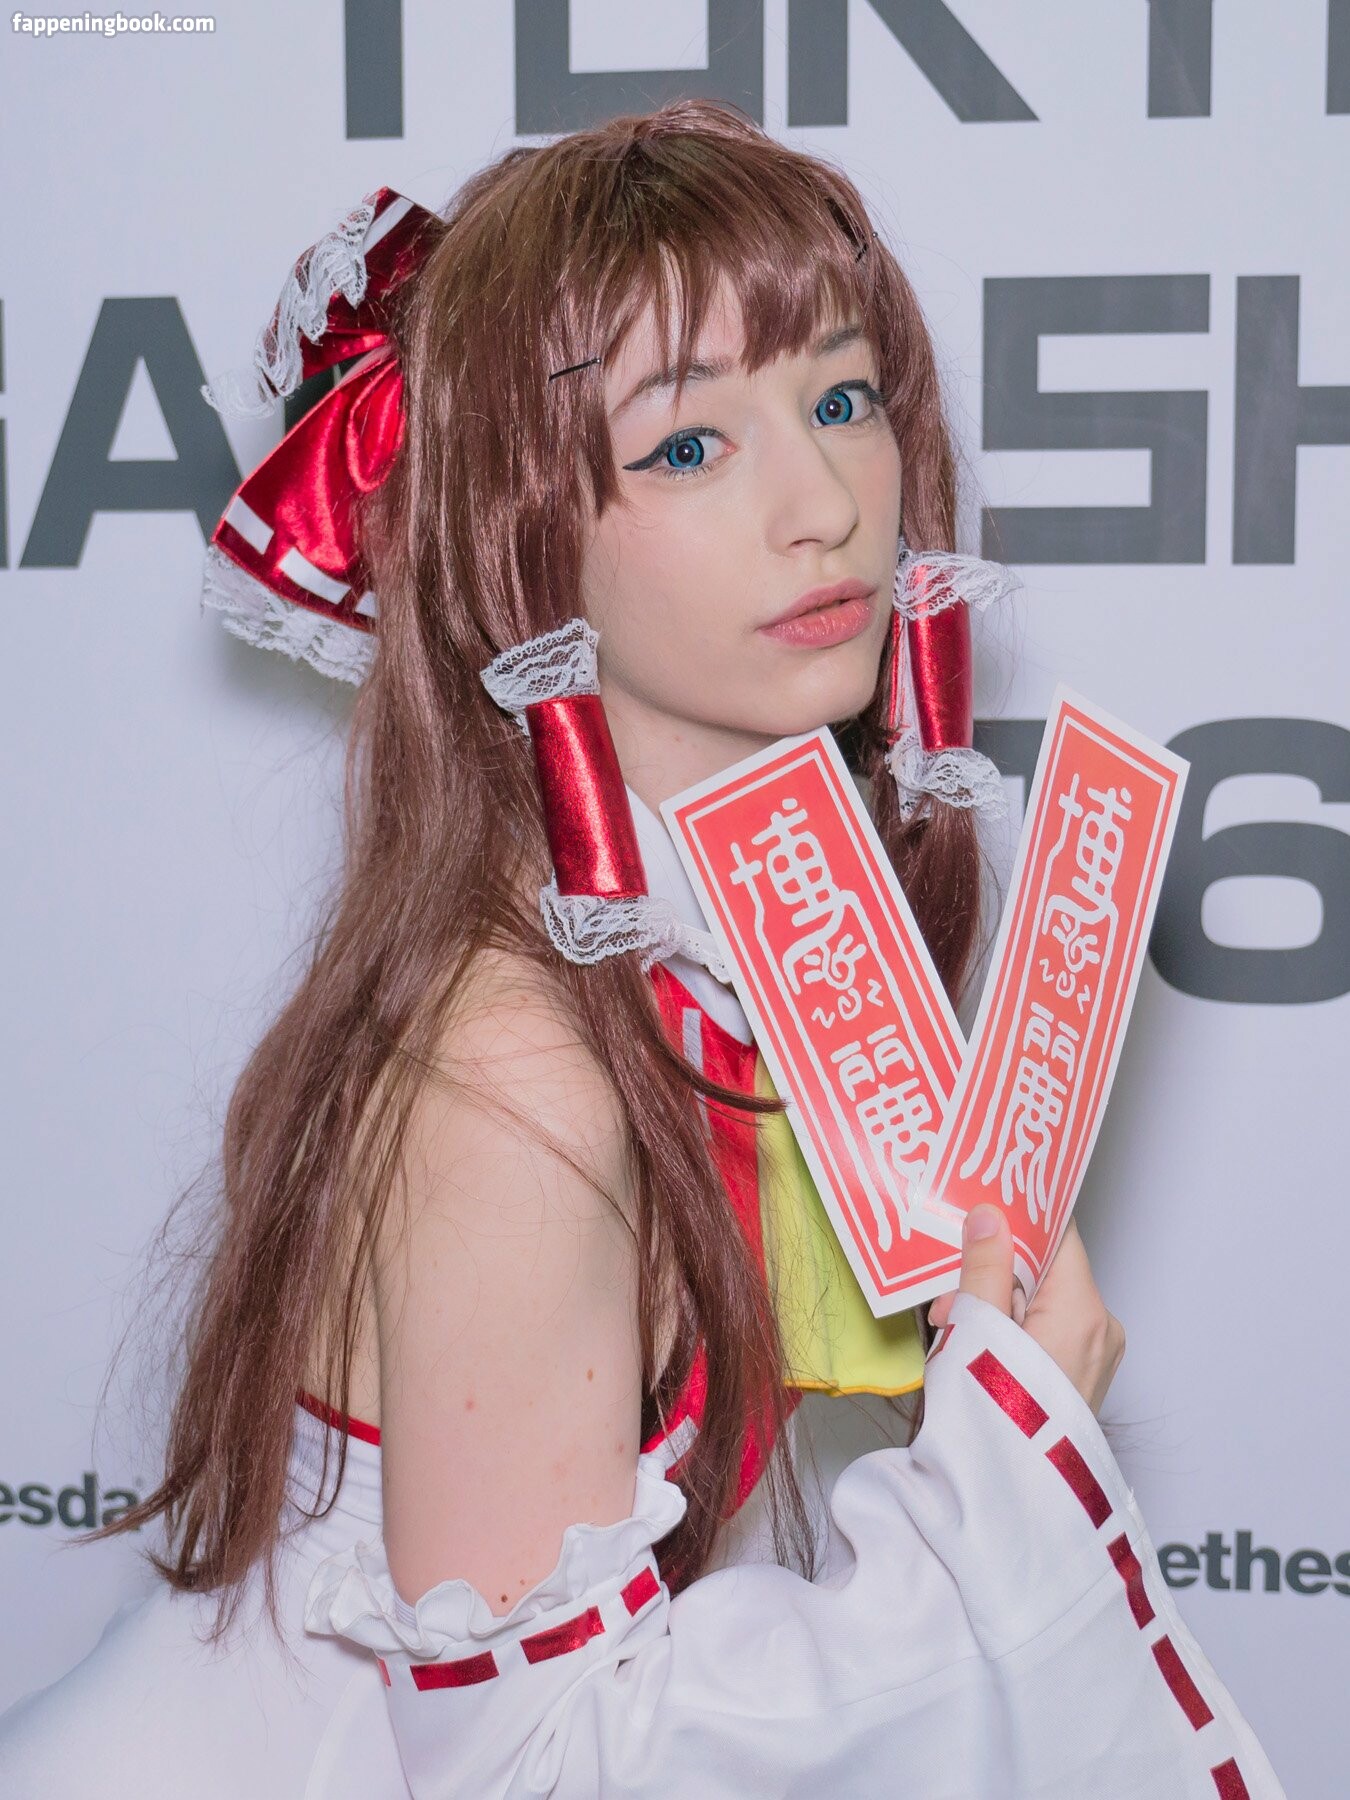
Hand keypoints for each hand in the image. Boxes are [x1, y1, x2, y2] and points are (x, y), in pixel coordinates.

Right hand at [926, 1205, 1125, 1416]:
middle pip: (1044, 1271)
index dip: (1017, 1220)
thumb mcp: (977, 1332)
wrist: (1012, 1504)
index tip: (979, 1213)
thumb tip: (991, 1214)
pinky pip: (1046, 1332)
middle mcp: (1101, 1329)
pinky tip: (978, 1353)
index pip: (1058, 1234)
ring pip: (1040, 1302)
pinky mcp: (1083, 1379)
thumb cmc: (995, 1421)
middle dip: (991, 1277)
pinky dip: (1012, 1333)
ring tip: (956, 1337)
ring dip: (995, 1307)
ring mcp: (1097, 1357)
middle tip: (948, 1304)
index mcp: (1083, 1310)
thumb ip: (984, 1267)